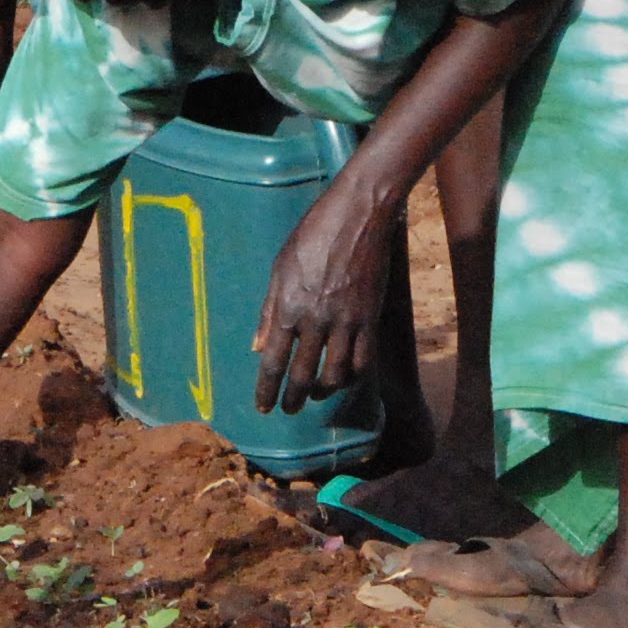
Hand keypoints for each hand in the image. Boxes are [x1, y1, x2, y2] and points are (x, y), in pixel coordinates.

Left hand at [251, 180, 395, 415]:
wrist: (358, 216)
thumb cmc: (312, 235)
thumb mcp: (280, 267)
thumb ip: (269, 311)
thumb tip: (257, 347)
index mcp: (288, 307)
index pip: (274, 361)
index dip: (267, 388)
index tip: (263, 407)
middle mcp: (315, 320)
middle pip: (303, 374)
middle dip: (293, 398)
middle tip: (288, 410)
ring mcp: (346, 321)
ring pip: (335, 374)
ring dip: (322, 392)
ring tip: (314, 396)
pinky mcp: (370, 318)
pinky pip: (363, 361)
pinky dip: (352, 376)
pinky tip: (343, 378)